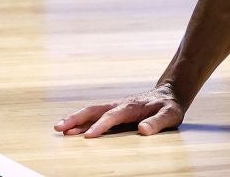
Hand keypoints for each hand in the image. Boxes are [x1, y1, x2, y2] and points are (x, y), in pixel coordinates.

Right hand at [54, 85, 185, 138]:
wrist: (170, 94)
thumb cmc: (170, 106)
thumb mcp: (170, 114)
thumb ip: (158, 122)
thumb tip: (143, 129)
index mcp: (131, 106)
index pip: (112, 116)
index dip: (101, 126)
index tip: (88, 136)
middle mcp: (119, 105)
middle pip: (94, 110)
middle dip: (77, 118)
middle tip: (59, 127)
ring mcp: (115, 107)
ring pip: (92, 111)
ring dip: (75, 119)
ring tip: (59, 128)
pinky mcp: (114, 111)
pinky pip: (94, 115)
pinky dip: (81, 121)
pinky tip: (71, 130)